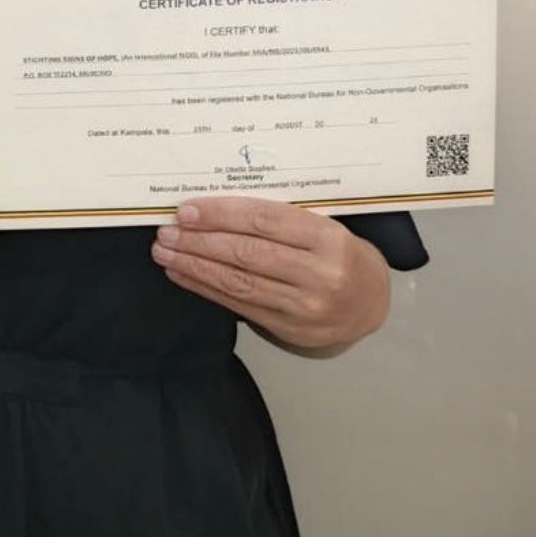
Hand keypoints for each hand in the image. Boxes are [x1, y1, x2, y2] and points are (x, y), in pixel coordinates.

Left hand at [151, 196, 389, 350]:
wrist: (370, 302)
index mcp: (328, 239)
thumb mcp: (323, 226)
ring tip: (165, 252)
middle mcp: (318, 275)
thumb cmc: (339, 255)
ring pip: (238, 282)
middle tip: (167, 232)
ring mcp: (304, 306)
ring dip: (195, 266)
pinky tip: (183, 275)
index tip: (187, 211)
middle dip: (200, 242)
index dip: (221, 215)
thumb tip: (215, 209)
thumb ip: (279, 218)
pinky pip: (238, 305)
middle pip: (247, 254)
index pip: (264, 221)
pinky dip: (205, 288)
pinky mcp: (288, 328)